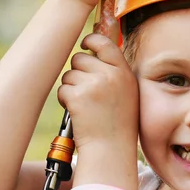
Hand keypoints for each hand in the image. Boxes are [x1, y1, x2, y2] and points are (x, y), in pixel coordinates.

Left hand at [57, 33, 138, 151]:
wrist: (111, 149)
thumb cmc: (118, 126)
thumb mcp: (127, 94)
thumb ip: (115, 74)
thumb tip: (93, 52)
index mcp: (124, 73)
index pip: (105, 43)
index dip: (91, 40)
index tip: (84, 44)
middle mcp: (111, 75)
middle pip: (80, 58)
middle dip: (77, 72)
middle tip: (84, 92)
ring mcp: (94, 85)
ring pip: (69, 74)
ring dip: (70, 88)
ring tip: (84, 106)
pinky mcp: (78, 96)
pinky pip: (62, 89)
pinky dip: (64, 100)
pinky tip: (77, 112)